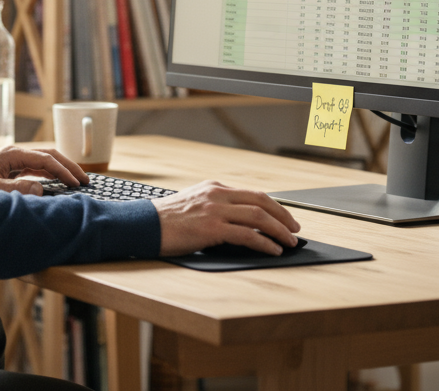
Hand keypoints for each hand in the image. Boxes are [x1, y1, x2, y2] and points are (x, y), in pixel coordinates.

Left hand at [0, 145, 89, 195]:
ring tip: (78, 181)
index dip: (63, 171)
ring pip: (45, 161)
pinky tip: (59, 183)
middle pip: (50, 155)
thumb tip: (40, 188)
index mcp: (12, 154)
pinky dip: (51, 174)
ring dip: (62, 169)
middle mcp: (16, 154)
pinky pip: (37, 169)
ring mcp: (15, 160)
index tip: (76, 183)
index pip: (45, 160)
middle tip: (86, 180)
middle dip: (69, 166)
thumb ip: (15, 189)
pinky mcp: (13, 168)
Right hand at [151, 180, 299, 256]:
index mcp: (213, 188)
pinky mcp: (210, 228)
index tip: (285, 218)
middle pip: (261, 201)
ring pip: (258, 216)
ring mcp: (214, 210)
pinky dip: (264, 243)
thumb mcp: (193, 205)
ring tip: (289, 242)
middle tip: (295, 230)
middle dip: (283, 216)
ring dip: (279, 230)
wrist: (143, 225)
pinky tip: (272, 250)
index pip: (252, 193)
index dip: (274, 206)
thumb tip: (241, 224)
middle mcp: (216, 195)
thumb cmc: (165, 221)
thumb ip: (216, 208)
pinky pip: (246, 235)